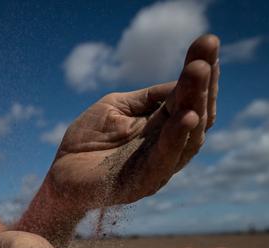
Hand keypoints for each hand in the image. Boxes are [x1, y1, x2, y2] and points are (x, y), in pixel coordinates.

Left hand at [47, 34, 219, 207]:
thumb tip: (180, 82)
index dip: (200, 74)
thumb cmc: (86, 141)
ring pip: (186, 135)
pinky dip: (177, 137)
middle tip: (207, 49)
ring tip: (199, 71)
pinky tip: (187, 115)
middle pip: (195, 113)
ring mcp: (159, 166)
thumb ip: (147, 97)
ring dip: (195, 101)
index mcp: (162, 128)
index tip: (208, 43)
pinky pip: (165, 159)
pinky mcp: (144, 182)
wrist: (60, 177)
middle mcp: (168, 147)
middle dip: (202, 81)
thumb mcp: (116, 107)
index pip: (188, 99)